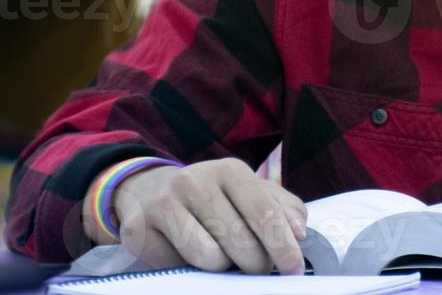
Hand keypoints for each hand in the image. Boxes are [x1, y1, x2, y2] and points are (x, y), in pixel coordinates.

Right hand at [88, 159, 307, 274]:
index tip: (295, 270)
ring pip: (212, 258)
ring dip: (223, 268)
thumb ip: (281, 209)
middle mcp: (197, 180)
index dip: (284, 247)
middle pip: (241, 242)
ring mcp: (166, 203)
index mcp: (230, 170)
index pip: (265, 213)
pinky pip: (181, 266)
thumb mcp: (248, 193)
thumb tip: (299, 232)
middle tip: (254, 265)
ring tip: (219, 254)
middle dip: (256, 264)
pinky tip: (189, 254)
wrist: (148, 192)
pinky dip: (192, 269)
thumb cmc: (212, 199)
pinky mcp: (142, 228)